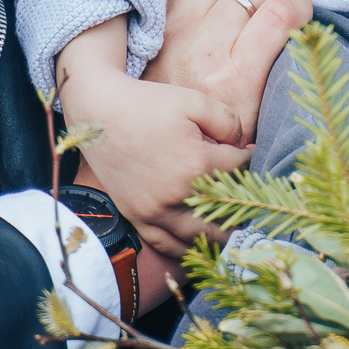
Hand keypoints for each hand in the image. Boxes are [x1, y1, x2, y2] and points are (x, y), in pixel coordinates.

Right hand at [59, 40, 248, 256]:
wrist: (99, 113)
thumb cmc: (148, 104)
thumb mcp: (194, 101)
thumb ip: (228, 122)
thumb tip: (242, 145)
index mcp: (196, 164)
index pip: (238, 169)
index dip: (248, 158)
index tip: (249, 151)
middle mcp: (177, 195)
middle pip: (225, 213)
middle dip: (241, 203)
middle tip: (247, 193)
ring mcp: (155, 211)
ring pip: (199, 237)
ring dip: (220, 233)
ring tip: (232, 224)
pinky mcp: (137, 217)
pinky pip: (166, 245)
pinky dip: (186, 248)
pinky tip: (199, 242)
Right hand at [147, 0, 329, 147]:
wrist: (169, 179)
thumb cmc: (182, 108)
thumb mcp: (176, 49)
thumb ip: (201, 2)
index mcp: (163, 9)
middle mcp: (177, 23)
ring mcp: (203, 51)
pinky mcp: (233, 83)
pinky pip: (278, 17)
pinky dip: (303, 4)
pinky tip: (316, 10)